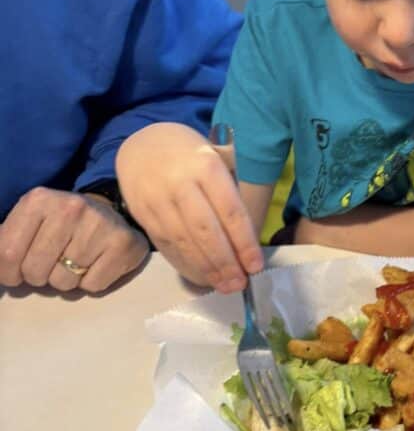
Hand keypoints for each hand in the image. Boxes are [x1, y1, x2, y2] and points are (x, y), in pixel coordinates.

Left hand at [0, 188, 148, 292]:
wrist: (110, 214)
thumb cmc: (61, 224)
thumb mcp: (28, 222)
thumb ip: (4, 242)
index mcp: (39, 200)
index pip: (6, 254)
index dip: (8, 273)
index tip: (17, 272)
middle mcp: (70, 208)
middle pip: (35, 271)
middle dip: (39, 277)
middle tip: (51, 264)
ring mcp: (99, 225)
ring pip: (64, 282)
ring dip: (66, 281)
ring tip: (75, 263)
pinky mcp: (124, 244)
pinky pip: (92, 286)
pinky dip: (90, 283)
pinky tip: (96, 264)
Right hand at [116, 122, 261, 291]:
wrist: (143, 144)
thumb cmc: (192, 156)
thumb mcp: (218, 157)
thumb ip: (232, 191)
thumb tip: (248, 240)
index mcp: (207, 166)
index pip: (230, 211)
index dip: (244, 243)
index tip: (255, 266)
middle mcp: (180, 183)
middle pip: (206, 231)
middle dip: (225, 262)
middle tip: (239, 284)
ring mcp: (157, 200)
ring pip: (184, 242)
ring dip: (206, 269)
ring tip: (224, 285)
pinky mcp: (142, 214)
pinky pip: (165, 245)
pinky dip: (184, 264)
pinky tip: (201, 276)